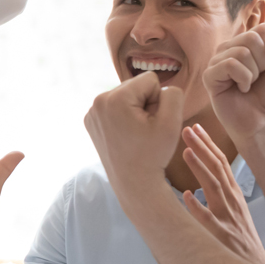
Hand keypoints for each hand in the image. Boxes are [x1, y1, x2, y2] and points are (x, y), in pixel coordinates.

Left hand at [83, 71, 185, 186]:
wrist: (134, 183)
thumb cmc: (154, 154)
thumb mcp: (172, 122)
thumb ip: (173, 94)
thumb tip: (162, 87)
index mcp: (115, 98)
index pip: (150, 80)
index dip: (158, 101)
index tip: (152, 123)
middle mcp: (98, 101)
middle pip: (136, 86)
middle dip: (145, 104)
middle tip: (144, 131)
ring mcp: (92, 112)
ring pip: (126, 96)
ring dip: (135, 110)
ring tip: (136, 133)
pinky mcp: (91, 121)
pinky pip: (115, 107)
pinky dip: (123, 117)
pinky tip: (126, 135)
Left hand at [180, 125, 264, 263]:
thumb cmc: (241, 234)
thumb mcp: (234, 207)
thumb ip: (221, 189)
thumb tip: (202, 172)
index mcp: (233, 193)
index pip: (222, 162)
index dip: (209, 144)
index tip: (196, 127)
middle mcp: (231, 200)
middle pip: (217, 168)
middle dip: (202, 147)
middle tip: (187, 129)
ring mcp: (227, 217)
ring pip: (214, 188)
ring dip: (200, 168)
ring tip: (186, 151)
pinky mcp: (222, 235)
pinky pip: (208, 220)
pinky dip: (197, 207)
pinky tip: (186, 195)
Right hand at [204, 25, 264, 145]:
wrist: (264, 121)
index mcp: (248, 43)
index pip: (264, 29)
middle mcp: (231, 48)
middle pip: (252, 38)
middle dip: (263, 62)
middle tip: (259, 77)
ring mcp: (218, 61)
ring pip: (241, 52)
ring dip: (253, 73)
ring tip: (249, 84)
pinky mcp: (210, 75)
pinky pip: (230, 65)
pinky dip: (243, 79)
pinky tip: (241, 89)